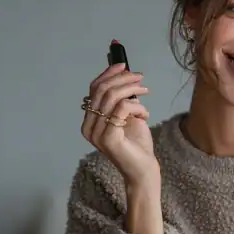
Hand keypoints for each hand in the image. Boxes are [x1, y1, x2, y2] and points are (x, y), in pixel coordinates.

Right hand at [81, 62, 157, 184]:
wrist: (142, 169)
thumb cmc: (135, 143)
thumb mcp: (127, 114)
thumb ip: (120, 98)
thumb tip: (123, 71)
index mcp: (89, 120)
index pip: (93, 89)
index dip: (108, 73)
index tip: (124, 65)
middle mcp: (88, 127)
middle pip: (102, 90)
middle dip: (123, 78)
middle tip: (140, 77)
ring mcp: (96, 133)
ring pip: (112, 97)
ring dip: (132, 89)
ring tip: (145, 91)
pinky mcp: (109, 138)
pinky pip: (122, 108)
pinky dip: (137, 106)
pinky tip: (145, 113)